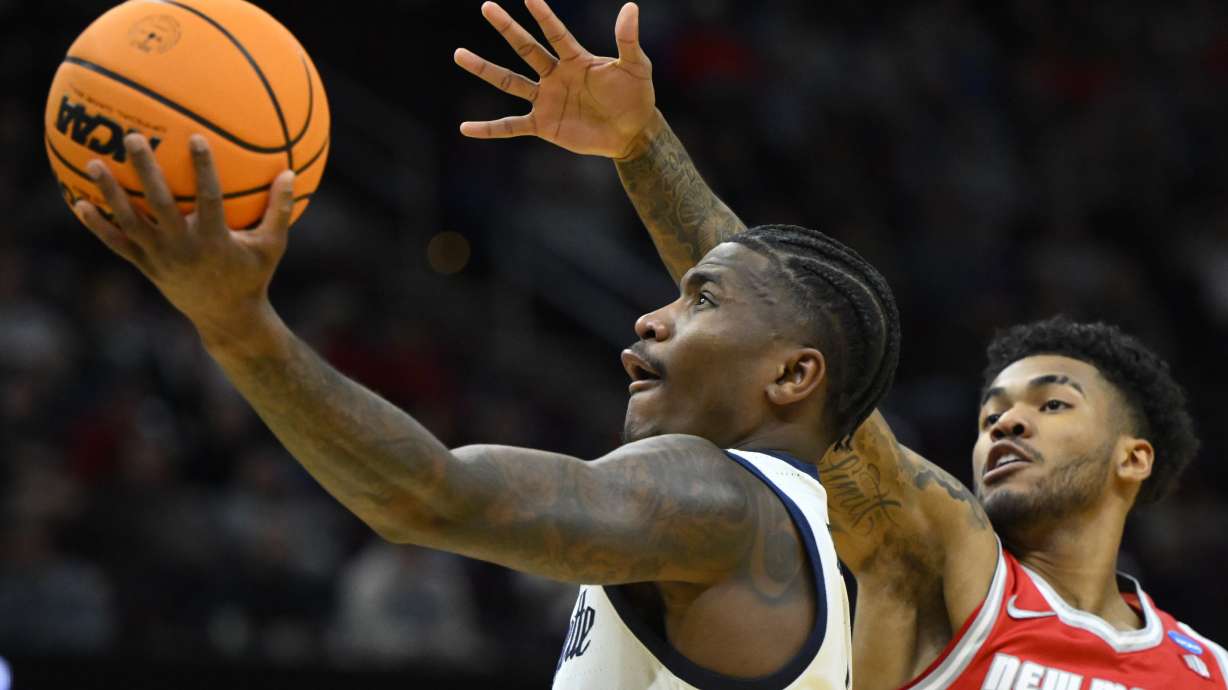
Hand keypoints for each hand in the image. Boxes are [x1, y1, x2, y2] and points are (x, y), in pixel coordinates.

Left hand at [75, 133, 295, 343]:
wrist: (227, 319)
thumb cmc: (253, 276)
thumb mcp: (272, 246)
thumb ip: (280, 210)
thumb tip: (291, 173)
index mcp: (215, 239)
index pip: (208, 198)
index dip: (203, 168)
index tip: (195, 138)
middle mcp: (183, 247)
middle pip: (159, 204)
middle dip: (145, 170)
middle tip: (133, 138)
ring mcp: (160, 258)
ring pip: (131, 222)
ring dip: (110, 193)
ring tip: (94, 164)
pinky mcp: (146, 266)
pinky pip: (118, 244)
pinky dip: (98, 226)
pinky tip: (79, 204)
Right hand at [454, 0, 659, 159]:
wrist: (633, 132)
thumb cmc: (637, 96)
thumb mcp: (636, 67)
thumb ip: (628, 39)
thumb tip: (630, 7)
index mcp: (576, 59)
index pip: (555, 32)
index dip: (543, 15)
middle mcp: (555, 75)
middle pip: (526, 48)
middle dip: (507, 28)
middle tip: (487, 7)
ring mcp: (546, 100)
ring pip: (510, 82)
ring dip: (485, 69)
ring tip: (459, 55)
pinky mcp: (543, 125)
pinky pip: (510, 126)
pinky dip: (488, 129)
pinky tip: (465, 129)